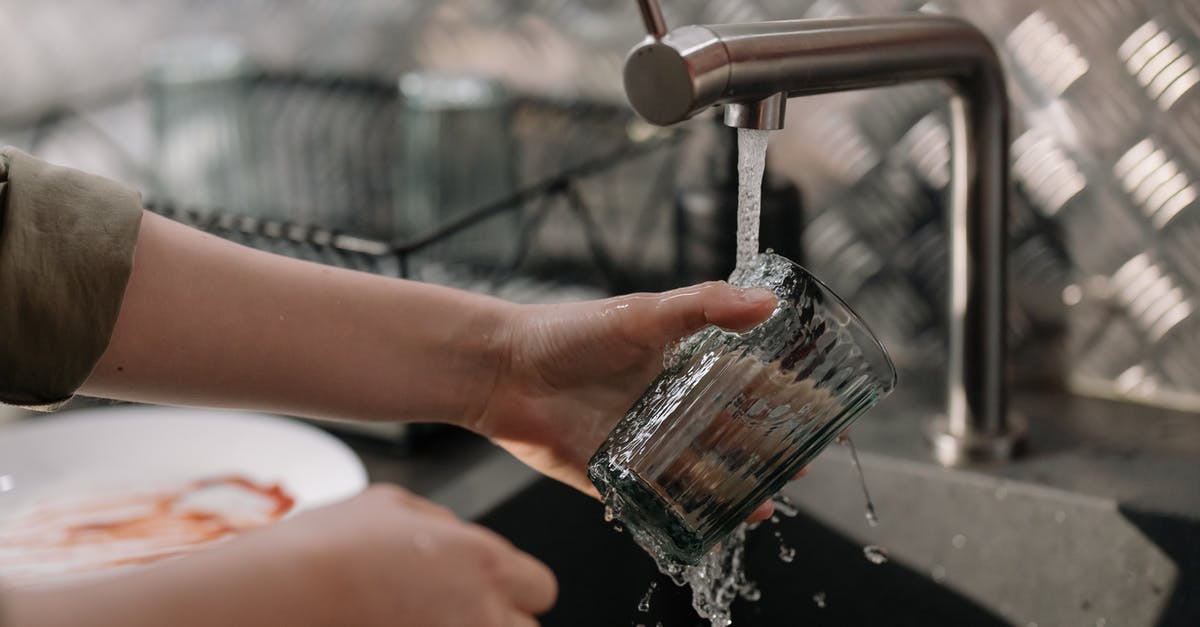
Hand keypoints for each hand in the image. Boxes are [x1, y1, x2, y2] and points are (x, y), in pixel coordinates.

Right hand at [4, 485, 555, 626]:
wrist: (277, 597)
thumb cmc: (327, 548)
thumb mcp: (393, 503)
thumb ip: (443, 522)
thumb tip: (457, 534)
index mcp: (484, 562)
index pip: (541, 586)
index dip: (513, 586)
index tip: (492, 587)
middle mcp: (479, 615)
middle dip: (497, 620)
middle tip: (455, 610)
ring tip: (421, 618)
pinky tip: (396, 624)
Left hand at [472, 281, 779, 519]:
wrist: (503, 370)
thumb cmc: (568, 332)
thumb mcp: (642, 313)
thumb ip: (704, 306)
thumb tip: (768, 303)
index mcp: (680, 365)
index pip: (745, 382)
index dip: (783, 395)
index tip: (822, 407)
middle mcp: (668, 406)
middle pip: (732, 433)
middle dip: (770, 451)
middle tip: (805, 464)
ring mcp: (645, 444)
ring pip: (703, 472)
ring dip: (737, 487)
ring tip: (770, 501)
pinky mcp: (617, 477)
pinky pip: (660, 502)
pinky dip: (690, 515)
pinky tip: (716, 524)